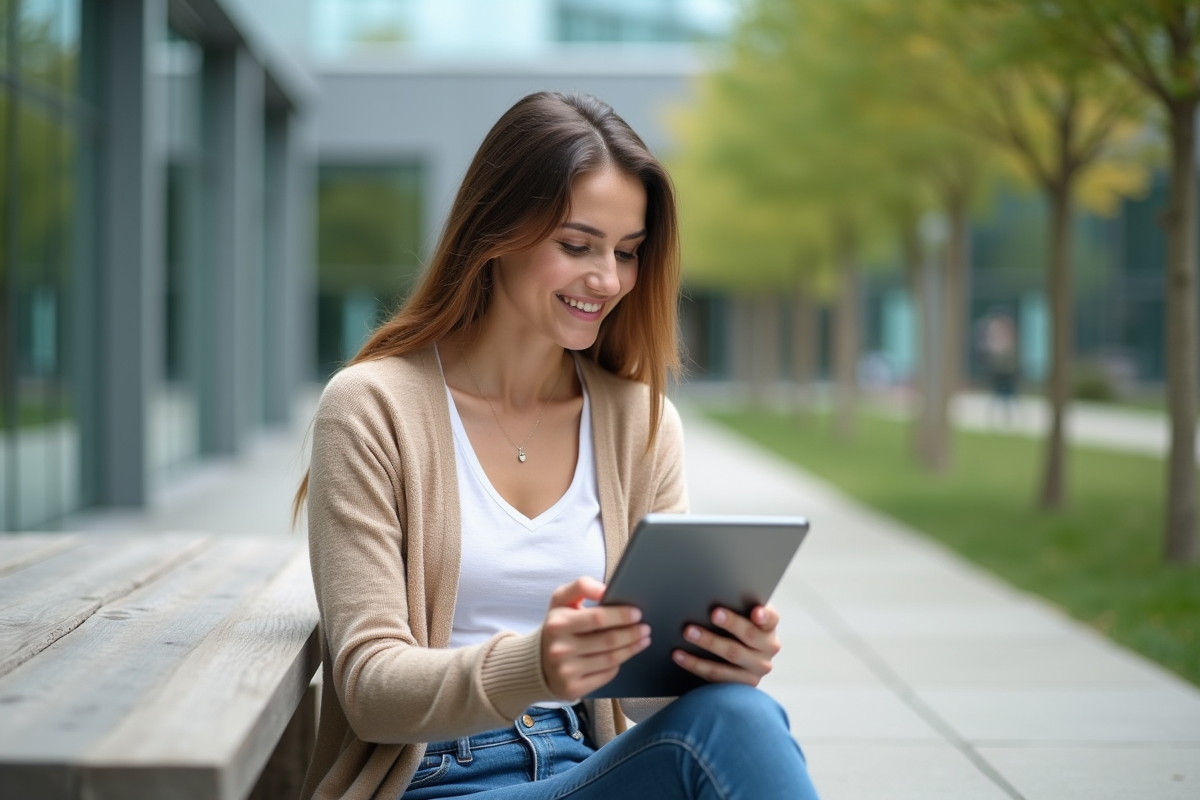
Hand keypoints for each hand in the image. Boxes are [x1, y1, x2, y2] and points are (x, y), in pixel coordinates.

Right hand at [540, 577, 651, 699]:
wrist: (536, 661)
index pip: (597, 618)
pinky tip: (624, 655)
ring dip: (632, 648)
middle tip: (646, 628)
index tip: (637, 613)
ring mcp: (566, 670)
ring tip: (643, 640)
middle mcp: (560, 648)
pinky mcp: (573, 688)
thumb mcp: (561, 600)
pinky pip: (606, 675)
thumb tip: (605, 589)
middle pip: (608, 640)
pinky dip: (618, 664)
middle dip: (632, 633)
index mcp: (558, 623)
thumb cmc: (557, 625)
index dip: (621, 615)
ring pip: (610, 659)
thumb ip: (581, 586)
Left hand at [671, 604, 780, 685]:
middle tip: (712, 614)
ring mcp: (757, 669)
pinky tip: (679, 655)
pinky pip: (716, 675)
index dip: (764, 615)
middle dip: (730, 623)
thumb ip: (736, 605)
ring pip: (732, 655)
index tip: (755, 612)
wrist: (736, 654)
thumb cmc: (735, 625)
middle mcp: (768, 648)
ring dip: (708, 642)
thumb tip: (712, 594)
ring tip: (688, 632)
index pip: (771, 618)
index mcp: (769, 626)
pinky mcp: (742, 684)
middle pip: (749, 635)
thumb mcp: (741, 614)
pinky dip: (695, 664)